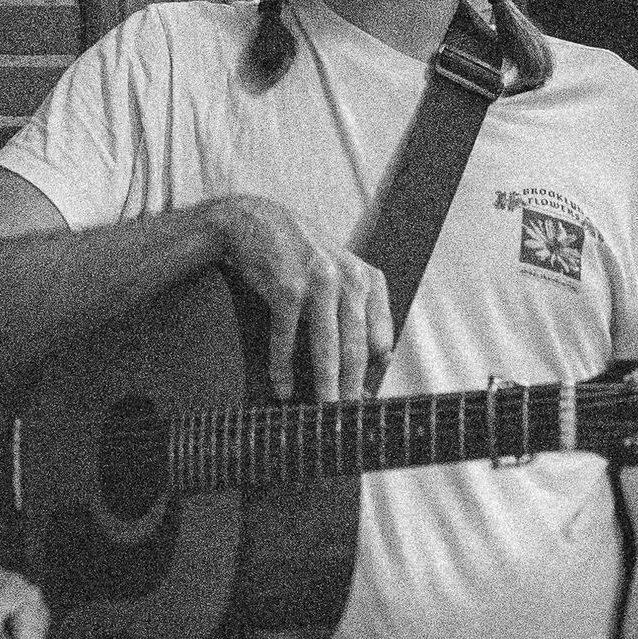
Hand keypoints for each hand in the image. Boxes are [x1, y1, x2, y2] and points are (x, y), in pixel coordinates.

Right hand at [210, 196, 390, 404]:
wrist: (254, 222)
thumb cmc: (299, 255)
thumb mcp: (340, 272)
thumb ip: (361, 308)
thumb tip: (383, 359)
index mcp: (367, 278)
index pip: (381, 337)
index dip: (374, 373)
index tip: (366, 400)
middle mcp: (348, 278)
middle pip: (356, 347)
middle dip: (352, 387)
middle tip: (348, 416)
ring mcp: (318, 282)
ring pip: (326, 347)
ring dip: (325, 384)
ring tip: (323, 410)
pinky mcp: (287, 287)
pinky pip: (287, 338)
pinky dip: (283, 368)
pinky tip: (283, 388)